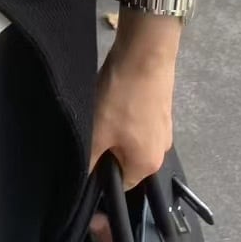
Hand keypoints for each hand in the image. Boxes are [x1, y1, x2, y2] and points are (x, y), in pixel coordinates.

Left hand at [88, 14, 178, 241]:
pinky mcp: (158, 109)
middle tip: (83, 143)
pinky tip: (107, 109)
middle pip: (124, 167)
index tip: (79, 176)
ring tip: (93, 124)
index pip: (117, 190)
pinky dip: (119, 123)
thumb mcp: (96, 133)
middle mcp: (159, 152)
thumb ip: (88, 164)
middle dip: (104, 160)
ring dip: (110, 140)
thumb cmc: (121, 97)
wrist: (146, 51)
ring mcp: (161, 129)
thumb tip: (80, 190)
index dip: (97, 187)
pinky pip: (134, 127)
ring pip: (128, 145)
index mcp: (146, 166)